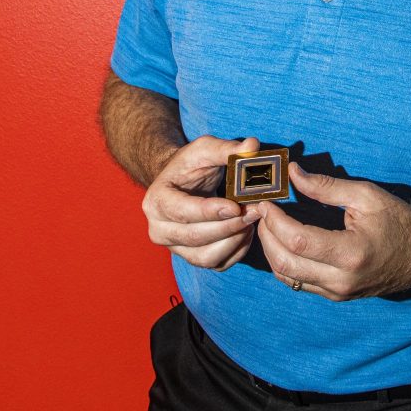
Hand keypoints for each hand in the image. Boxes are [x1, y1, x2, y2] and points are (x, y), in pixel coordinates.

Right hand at [142, 135, 263, 270]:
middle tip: (254, 211)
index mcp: (156, 201)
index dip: (209, 211)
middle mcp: (159, 229)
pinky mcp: (191, 258)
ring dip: (234, 241)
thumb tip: (252, 146)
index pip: (181, 212)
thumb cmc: (191, 165)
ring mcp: (174, 247)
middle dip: (228, 226)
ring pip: (206, 257)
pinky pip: (216, 264)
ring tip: (251, 220)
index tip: (236, 206)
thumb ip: (226, 149)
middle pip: (195, 237)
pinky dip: (236, 252)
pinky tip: (246, 232)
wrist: (180, 183)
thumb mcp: (205, 149)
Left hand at [257, 164, 410, 300]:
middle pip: (284, 262)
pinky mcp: (335, 296)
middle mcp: (341, 280)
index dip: (275, 220)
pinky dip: (283, 261)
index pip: (298, 240)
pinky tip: (282, 240)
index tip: (267, 200)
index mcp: (351, 253)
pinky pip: (297, 282)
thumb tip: (291, 173)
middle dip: (265, 234)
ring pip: (286, 276)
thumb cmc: (400, 221)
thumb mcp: (366, 195)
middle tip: (261, 210)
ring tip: (268, 222)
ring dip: (270, 249)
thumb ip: (325, 186)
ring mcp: (337, 293)